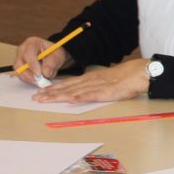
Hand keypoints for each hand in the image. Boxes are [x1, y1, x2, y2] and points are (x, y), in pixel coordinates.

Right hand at [14, 36, 71, 85]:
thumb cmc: (54, 53)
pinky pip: (20, 75)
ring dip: (29, 79)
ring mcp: (19, 58)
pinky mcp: (19, 67)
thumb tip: (45, 73)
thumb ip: (52, 63)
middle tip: (40, 82)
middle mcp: (22, 50)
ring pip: (19, 71)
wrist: (53, 56)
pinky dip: (29, 80)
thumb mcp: (57, 56)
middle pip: (20, 64)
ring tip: (40, 83)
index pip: (28, 54)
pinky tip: (37, 82)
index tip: (39, 74)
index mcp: (32, 43)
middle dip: (30, 75)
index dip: (33, 65)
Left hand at [32, 58, 149, 103]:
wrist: (137, 73)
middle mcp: (89, 81)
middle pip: (66, 87)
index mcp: (90, 78)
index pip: (68, 83)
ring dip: (58, 96)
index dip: (54, 88)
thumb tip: (84, 92)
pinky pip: (90, 95)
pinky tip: (70, 100)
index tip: (42, 92)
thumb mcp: (106, 79)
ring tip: (45, 99)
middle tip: (36, 98)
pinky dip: (79, 97)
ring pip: (74, 91)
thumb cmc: (124, 78)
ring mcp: (96, 86)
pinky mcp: (104, 92)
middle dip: (50, 93)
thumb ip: (95, 85)